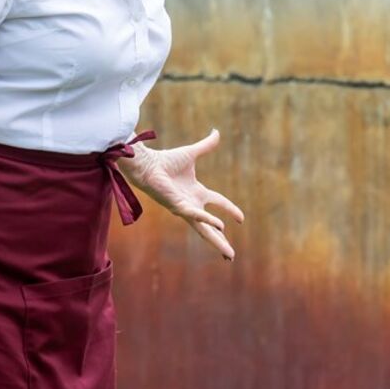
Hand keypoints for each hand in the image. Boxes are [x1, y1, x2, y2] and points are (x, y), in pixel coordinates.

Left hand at [120, 129, 243, 258]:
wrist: (148, 164)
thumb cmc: (165, 161)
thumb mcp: (192, 153)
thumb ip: (206, 145)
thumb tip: (217, 132)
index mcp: (196, 193)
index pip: (218, 203)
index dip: (230, 210)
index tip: (241, 219)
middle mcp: (192, 204)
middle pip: (210, 227)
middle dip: (221, 242)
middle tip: (231, 256)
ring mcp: (185, 208)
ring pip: (204, 229)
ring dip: (217, 241)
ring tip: (228, 254)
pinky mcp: (178, 207)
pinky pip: (196, 215)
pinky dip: (208, 220)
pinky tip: (220, 226)